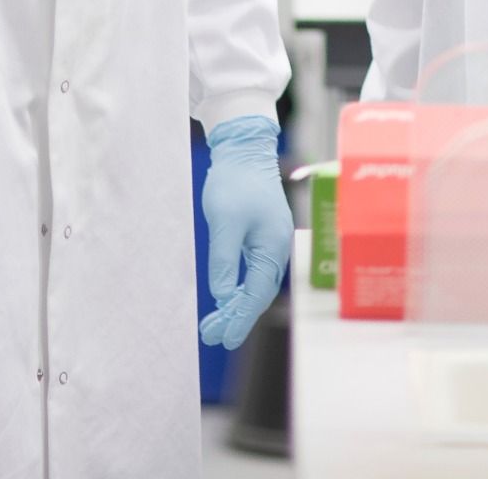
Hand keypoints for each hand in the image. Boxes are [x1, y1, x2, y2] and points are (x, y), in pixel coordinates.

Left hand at [198, 114, 292, 348]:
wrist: (244, 149)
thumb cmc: (235, 181)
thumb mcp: (224, 222)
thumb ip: (224, 260)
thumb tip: (221, 295)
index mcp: (272, 246)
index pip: (256, 293)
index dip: (240, 318)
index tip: (223, 338)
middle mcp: (275, 248)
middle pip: (257, 293)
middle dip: (235, 317)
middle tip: (211, 337)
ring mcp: (269, 242)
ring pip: (254, 284)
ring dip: (234, 305)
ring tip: (212, 325)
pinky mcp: (260, 236)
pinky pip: (252, 272)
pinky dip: (237, 288)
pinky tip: (224, 298)